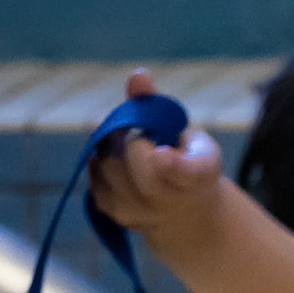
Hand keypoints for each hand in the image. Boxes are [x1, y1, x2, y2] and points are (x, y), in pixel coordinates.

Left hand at [87, 70, 225, 244]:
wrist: (188, 217)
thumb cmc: (192, 166)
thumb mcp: (190, 137)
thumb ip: (159, 108)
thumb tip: (138, 74)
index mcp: (198, 177)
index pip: (186, 172)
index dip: (172, 165)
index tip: (161, 156)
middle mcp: (168, 200)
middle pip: (134, 152)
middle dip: (132, 135)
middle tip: (146, 138)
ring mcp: (138, 209)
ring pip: (109, 161)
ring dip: (114, 147)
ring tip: (134, 151)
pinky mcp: (112, 211)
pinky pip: (95, 172)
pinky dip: (103, 161)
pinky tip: (120, 163)